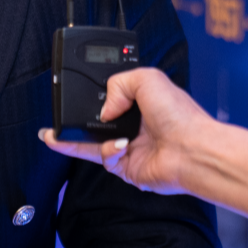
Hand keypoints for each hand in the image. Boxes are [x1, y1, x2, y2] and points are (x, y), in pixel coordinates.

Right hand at [39, 66, 247, 227]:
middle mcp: (135, 126)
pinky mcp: (128, 169)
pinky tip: (120, 145)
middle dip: (73, 125)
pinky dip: (108, 150)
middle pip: (96, 125)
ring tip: (56, 136)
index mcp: (142, 103)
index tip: (74, 97)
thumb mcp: (147, 78)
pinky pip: (105, 160)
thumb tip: (104, 108)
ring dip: (75, 141)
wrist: (192, 150)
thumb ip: (118, 83)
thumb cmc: (179, 115)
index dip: (93, 99)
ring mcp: (131, 148)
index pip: (111, 100)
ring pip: (92, 145)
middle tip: (54, 125)